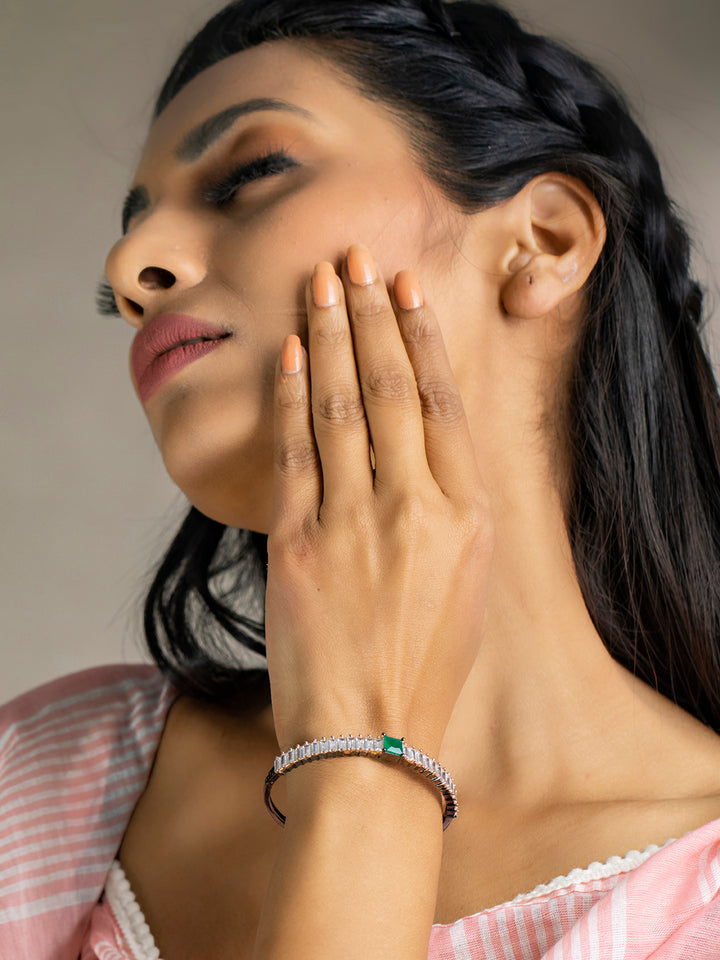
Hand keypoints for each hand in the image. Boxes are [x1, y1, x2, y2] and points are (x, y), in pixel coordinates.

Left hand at [264, 244, 493, 757]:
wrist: (372, 743)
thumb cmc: (423, 670)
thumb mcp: (464, 584)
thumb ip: (447, 510)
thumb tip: (419, 447)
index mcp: (466, 517)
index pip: (441, 404)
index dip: (421, 339)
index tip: (406, 291)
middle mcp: (415, 508)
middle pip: (392, 388)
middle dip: (371, 314)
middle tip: (355, 258)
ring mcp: (356, 523)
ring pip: (345, 407)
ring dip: (333, 337)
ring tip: (323, 282)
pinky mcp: (301, 544)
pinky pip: (297, 453)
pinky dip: (295, 397)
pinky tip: (294, 353)